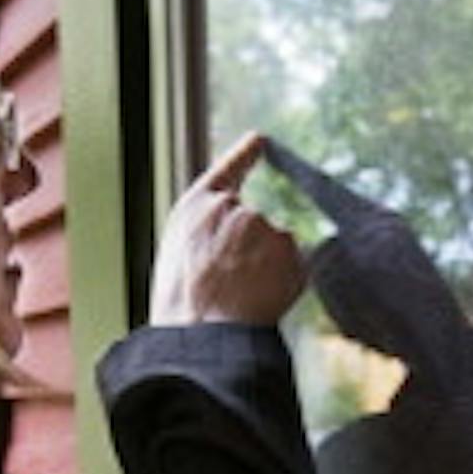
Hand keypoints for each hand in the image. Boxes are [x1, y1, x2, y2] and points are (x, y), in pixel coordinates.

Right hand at [149, 133, 305, 325]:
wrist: (204, 332)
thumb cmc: (184, 305)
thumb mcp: (180, 255)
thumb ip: (207, 232)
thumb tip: (233, 235)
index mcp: (196, 207)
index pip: (227, 170)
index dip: (244, 155)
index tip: (260, 140)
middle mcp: (232, 207)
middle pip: (251, 224)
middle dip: (247, 251)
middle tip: (228, 284)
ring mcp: (264, 225)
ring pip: (273, 246)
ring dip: (265, 267)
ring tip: (241, 295)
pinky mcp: (290, 248)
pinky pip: (292, 266)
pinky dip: (283, 282)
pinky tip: (261, 299)